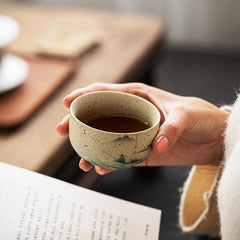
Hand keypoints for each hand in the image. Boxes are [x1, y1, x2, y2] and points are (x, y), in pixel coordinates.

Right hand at [56, 82, 229, 174]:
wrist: (211, 137)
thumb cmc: (199, 117)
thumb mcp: (185, 116)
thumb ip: (171, 129)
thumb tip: (157, 146)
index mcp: (138, 97)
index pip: (105, 92)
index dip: (84, 95)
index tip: (67, 101)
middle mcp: (131, 115)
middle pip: (98, 117)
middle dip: (78, 123)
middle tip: (62, 130)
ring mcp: (134, 134)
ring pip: (106, 139)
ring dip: (90, 148)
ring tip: (81, 159)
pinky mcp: (141, 151)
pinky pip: (120, 157)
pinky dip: (109, 163)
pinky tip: (100, 169)